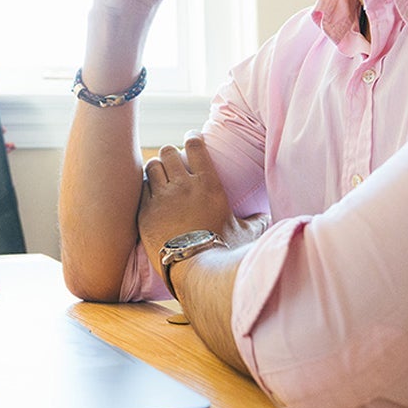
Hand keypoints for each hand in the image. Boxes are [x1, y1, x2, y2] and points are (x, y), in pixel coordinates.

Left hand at [138, 134, 267, 274]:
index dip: (192, 138)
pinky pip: (140, 189)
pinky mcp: (146, 213)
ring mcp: (162, 198)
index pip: (195, 146)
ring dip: (155, 168)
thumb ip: (256, 221)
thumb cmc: (224, 250)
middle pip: (168, 151)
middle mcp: (183, 185)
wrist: (196, 269)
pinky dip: (145, 189)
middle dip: (170, 153)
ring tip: (159, 175)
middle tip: (173, 161)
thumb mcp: (245, 232)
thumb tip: (267, 219)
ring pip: (151, 166)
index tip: (192, 137)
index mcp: (208, 184)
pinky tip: (150, 195)